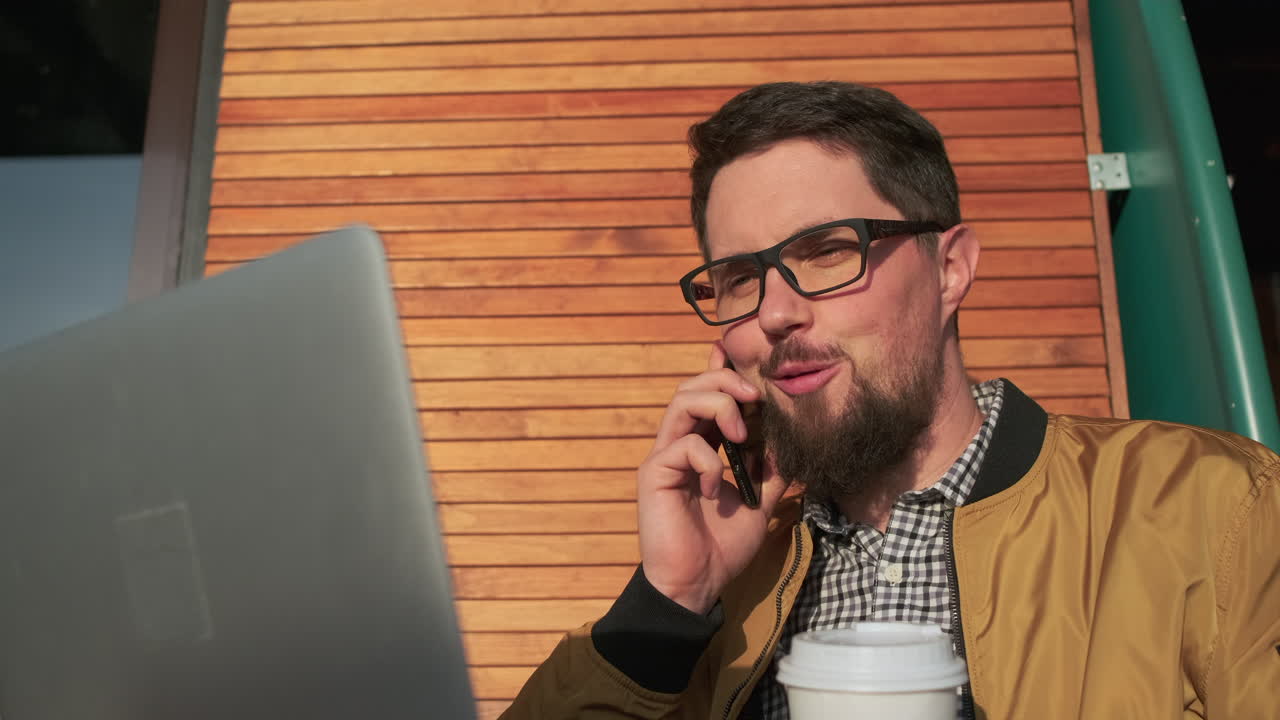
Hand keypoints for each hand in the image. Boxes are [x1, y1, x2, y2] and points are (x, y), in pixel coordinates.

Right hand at [635, 343, 790, 614]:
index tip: (735, 354)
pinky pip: (682, 447)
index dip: (719, 373)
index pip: (706, 398)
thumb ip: (771, 473)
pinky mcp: (654, 475)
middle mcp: (678, 446)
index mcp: (701, 448)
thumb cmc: (721, 547)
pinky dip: (708, 460)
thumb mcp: (760, 504)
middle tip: (754, 395)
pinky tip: (717, 487)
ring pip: (681, 403)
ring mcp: (663, 458)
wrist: (697, 586)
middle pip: (692, 389)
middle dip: (724, 382)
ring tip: (740, 430)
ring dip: (717, 406)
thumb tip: (790, 443)